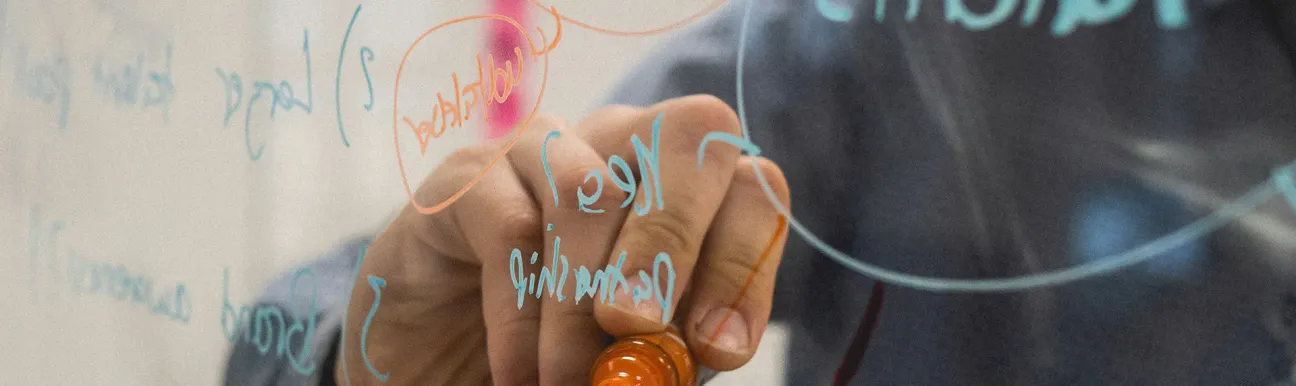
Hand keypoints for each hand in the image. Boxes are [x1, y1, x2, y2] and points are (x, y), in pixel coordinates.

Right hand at [335, 95, 791, 384]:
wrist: (438, 362)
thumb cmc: (557, 353)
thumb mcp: (636, 354)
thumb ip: (675, 344)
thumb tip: (709, 346)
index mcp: (687, 189)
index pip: (752, 187)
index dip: (744, 263)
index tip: (716, 351)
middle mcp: (624, 146)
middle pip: (687, 135)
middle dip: (671, 243)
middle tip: (639, 332)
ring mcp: (545, 149)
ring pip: (589, 191)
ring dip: (582, 302)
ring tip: (567, 381)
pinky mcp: (469, 176)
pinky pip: (510, 225)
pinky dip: (520, 312)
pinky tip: (518, 370)